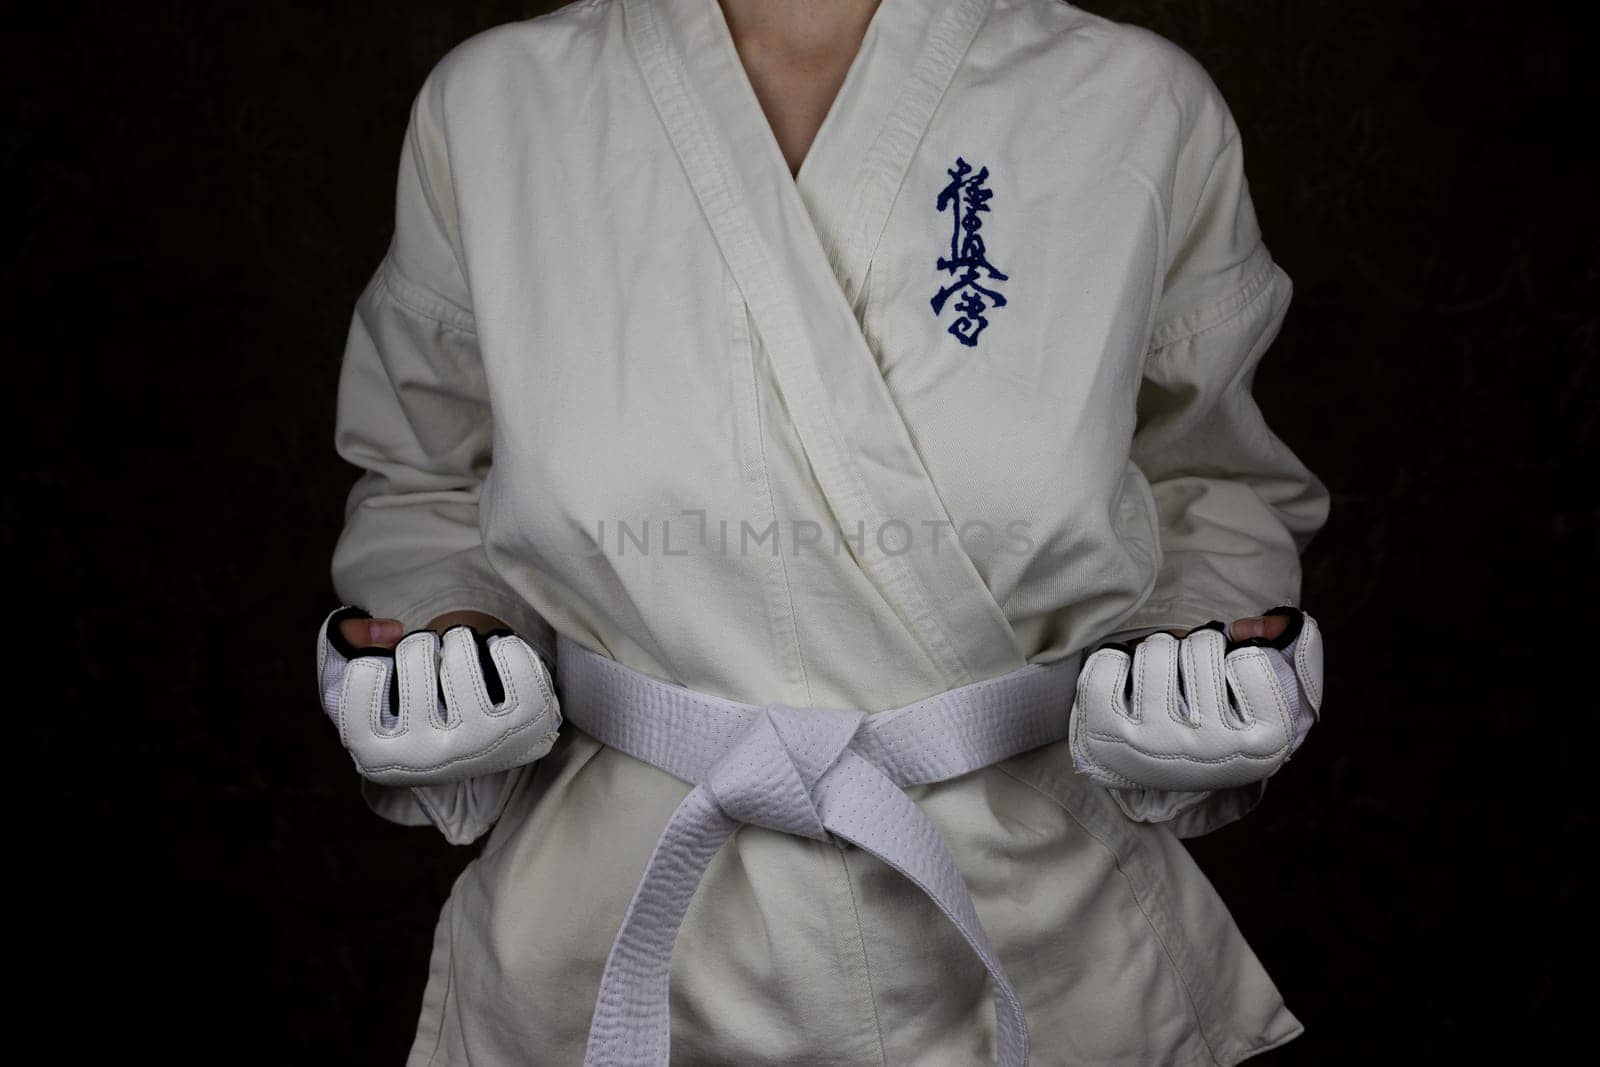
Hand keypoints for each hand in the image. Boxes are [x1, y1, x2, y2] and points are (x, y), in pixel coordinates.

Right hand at [315, 606, 561, 786]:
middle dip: (421, 644)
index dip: (374, 657)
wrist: (480, 742)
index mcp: (377, 756)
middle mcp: (429, 757)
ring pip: (461, 646)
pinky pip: (509, 651)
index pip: (362, 672)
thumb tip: (389, 630)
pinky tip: (494, 664)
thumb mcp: (360, 683)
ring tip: (463, 661)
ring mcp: (482, 742)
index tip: (389, 673)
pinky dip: (501, 643)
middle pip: (413, 652)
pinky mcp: (527, 722)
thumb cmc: (412, 706)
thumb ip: (341, 641)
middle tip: (431, 664)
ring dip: (460, 639)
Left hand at [1069, 606, 1323, 791]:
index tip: (1228, 678)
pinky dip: (1114, 661)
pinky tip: (1126, 686)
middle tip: (1191, 678)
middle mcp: (1211, 750)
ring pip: (1156, 649)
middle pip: (1202, 646)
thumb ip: (1295, 650)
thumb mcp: (1275, 694)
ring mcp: (1157, 743)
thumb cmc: (1222, 720)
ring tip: (1161, 681)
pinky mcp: (1108, 735)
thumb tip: (1264, 625)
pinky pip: (1107, 663)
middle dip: (1196, 648)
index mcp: (1266, 743)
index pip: (1252, 658)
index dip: (1237, 654)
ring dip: (1157, 652)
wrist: (1161, 764)